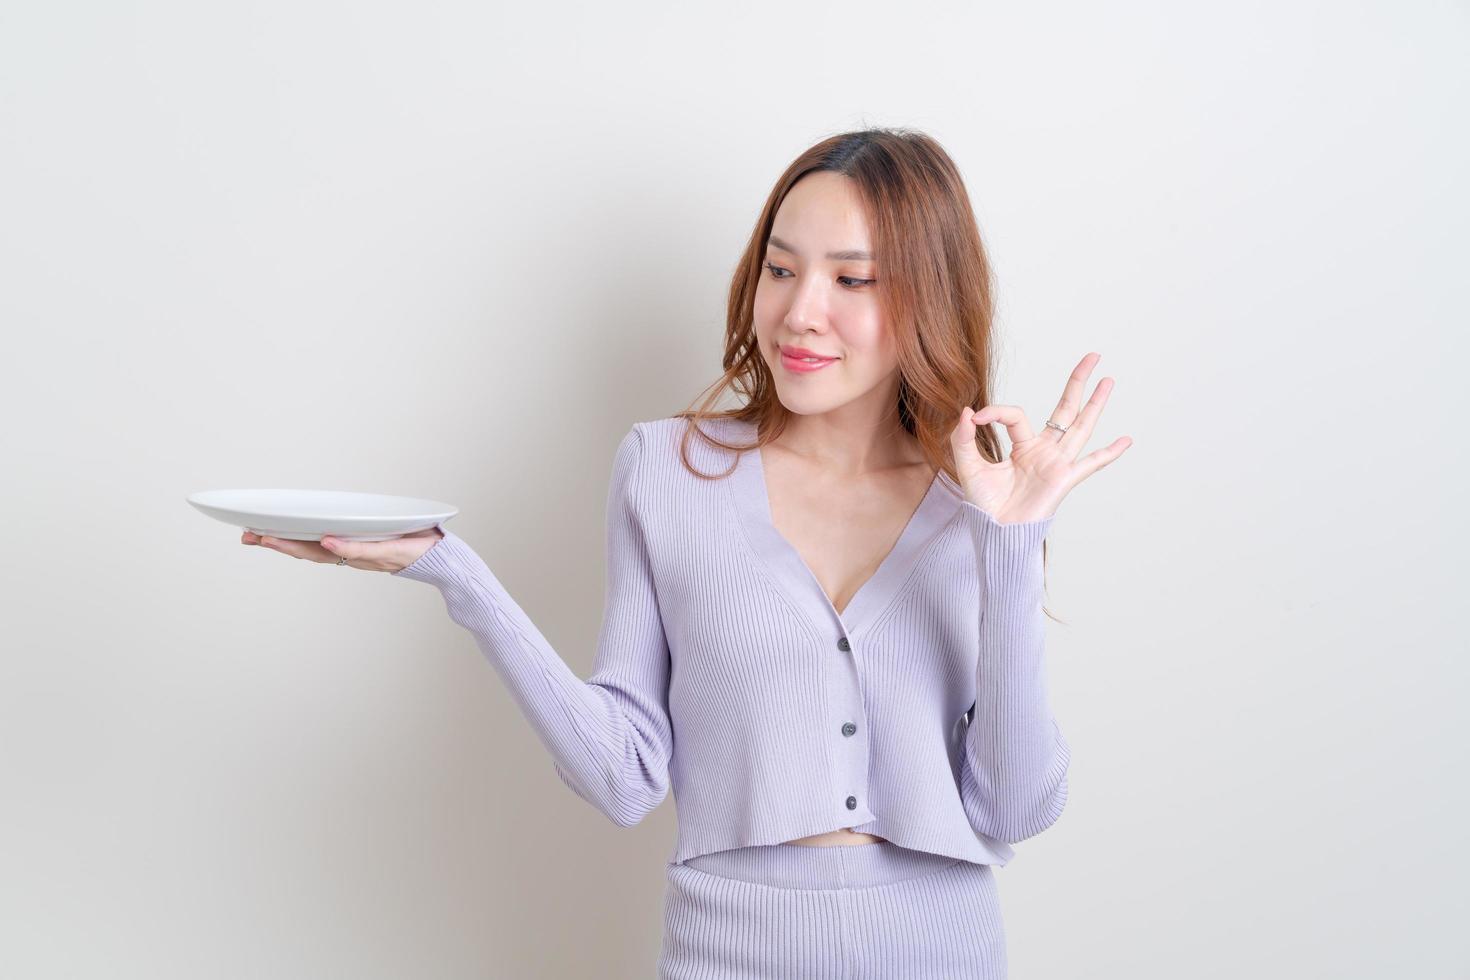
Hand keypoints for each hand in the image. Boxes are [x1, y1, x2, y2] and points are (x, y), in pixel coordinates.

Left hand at [242, 526, 444, 571]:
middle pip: (304, 549)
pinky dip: (309, 538)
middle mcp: (347, 553)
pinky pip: (328, 542)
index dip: (282, 544)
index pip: (308, 550)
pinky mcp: (362, 542)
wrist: (440, 557)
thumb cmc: (415, 553)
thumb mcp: (386, 551)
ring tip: (263, 534)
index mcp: (350, 555)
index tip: (258, 536)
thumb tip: (326, 542)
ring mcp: (354, 549)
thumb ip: (356, 549)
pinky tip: (301, 534)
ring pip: (313, 547)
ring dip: (288, 541)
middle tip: (246, 534)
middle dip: (276, 542)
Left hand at [950, 352, 1131, 523]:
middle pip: (1065, 410)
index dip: (995, 412)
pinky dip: (1109, 453)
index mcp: (1023, 446)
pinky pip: (1090, 464)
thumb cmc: (984, 503)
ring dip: (1095, 404)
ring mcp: (1057, 463)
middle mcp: (1044, 451)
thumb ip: (963, 439)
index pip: (1015, 415)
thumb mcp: (967, 466)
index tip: (976, 418)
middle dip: (1078, 383)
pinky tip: (1126, 440)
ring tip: (1108, 380)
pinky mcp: (1064, 479)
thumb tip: (968, 411)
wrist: (994, 532)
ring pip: (1080, 427)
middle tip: (1093, 356)